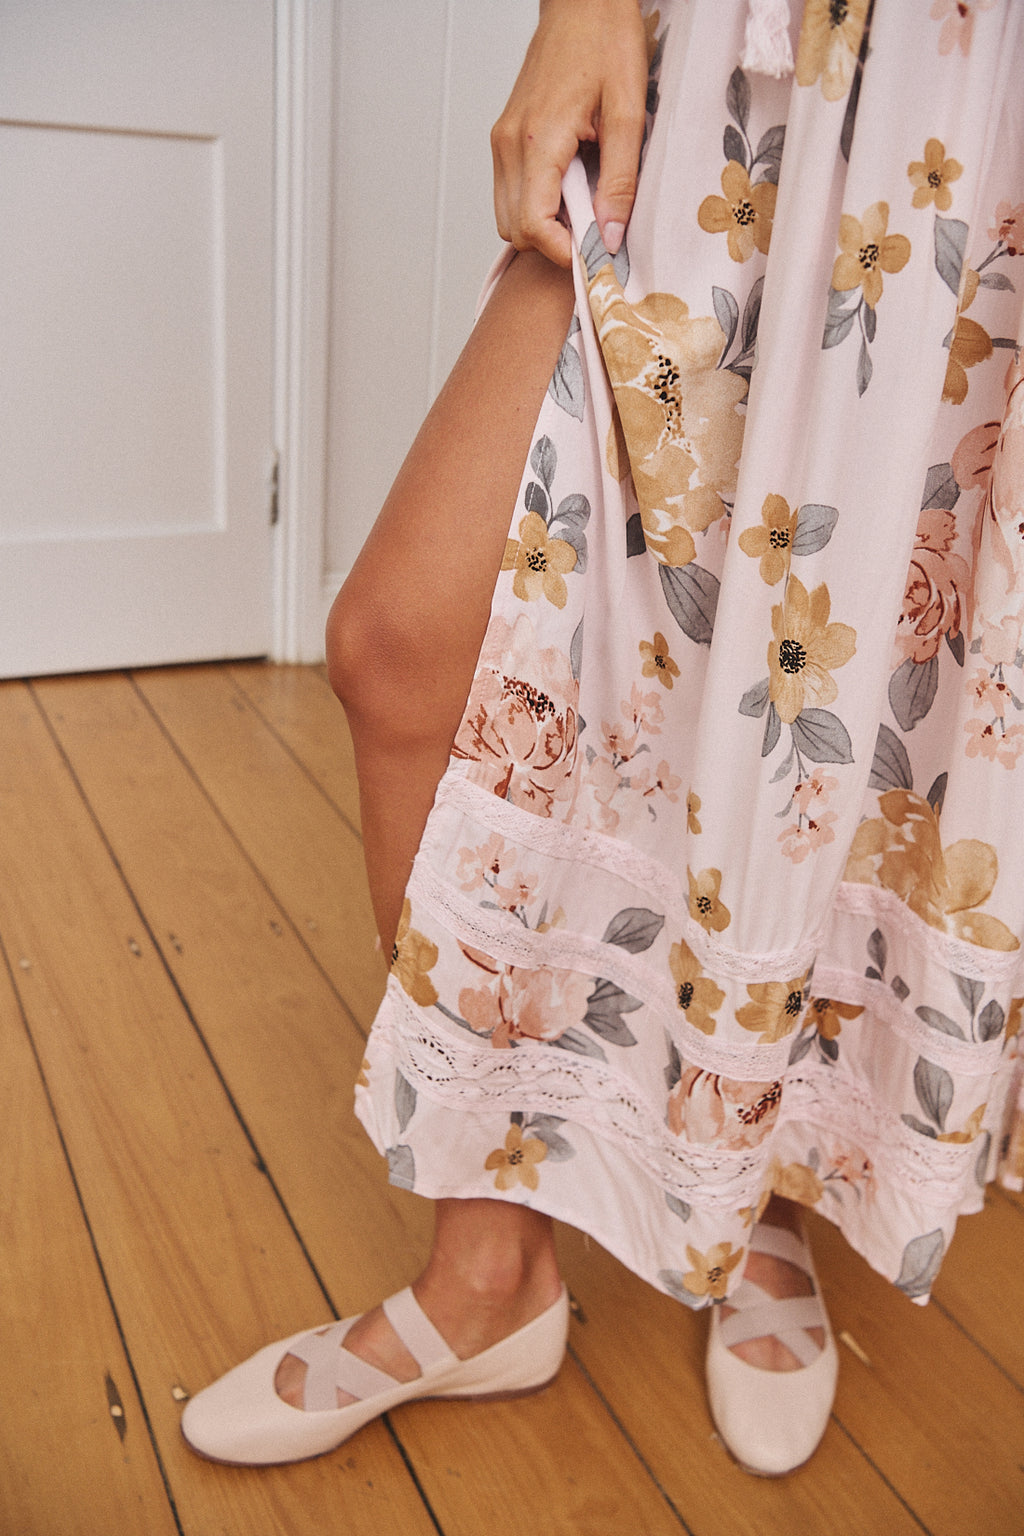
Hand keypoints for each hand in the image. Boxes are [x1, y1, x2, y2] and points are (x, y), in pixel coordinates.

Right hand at [491, 0, 648, 267]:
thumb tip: (610, 236)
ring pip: (508, 216)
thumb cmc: (606, 41)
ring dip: (542, 225)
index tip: (593, 254)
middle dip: (551, 242)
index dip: (562, 252)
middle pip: (515, 229)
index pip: (532, 226)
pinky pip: (510, 193)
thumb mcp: (628, 112)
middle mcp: (509, 144)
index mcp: (538, 140)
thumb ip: (619, 181)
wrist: (583, 2)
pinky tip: (568, 188)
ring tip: (582, 206)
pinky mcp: (504, 137)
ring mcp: (502, 141)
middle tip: (592, 231)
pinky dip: (535, 205)